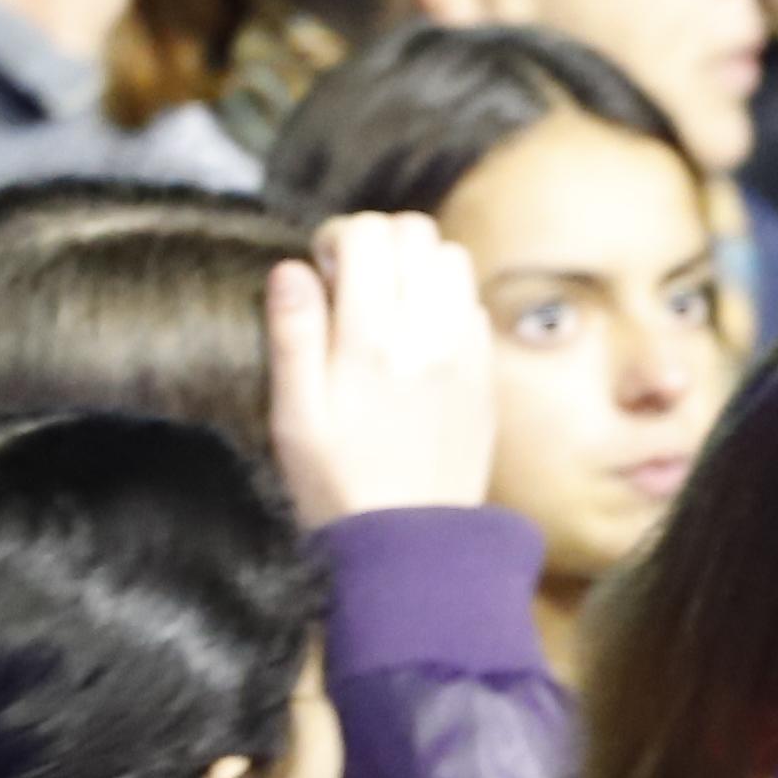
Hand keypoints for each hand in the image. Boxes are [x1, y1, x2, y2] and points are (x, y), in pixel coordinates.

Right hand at [263, 212, 499, 523]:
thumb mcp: (294, 417)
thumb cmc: (340, 485)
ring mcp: (465, 351)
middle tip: (352, 281)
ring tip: (385, 302)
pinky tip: (416, 335)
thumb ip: (293, 335)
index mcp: (372, 339)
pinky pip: (472, 303)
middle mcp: (428, 334)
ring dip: (416, 265)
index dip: (337, 238)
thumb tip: (292, 269)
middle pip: (417, 232)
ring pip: (452, 259)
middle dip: (379, 240)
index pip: (368, 233)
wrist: (415, 545)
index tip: (322, 271)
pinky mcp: (485, 373)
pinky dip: (444, 300)